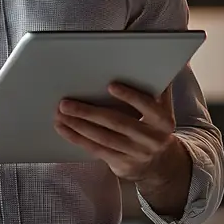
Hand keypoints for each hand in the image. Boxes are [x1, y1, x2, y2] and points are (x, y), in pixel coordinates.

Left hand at [54, 82, 178, 183]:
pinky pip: (96, 150)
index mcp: (163, 121)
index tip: (111, 85)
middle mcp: (152, 139)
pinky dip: (78, 138)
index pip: (147, 106)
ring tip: (61, 114)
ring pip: (103, 138)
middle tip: (66, 103)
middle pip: (117, 123)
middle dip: (89, 112)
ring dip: (78, 126)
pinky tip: (64, 129)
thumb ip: (158, 88)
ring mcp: (136, 153)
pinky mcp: (122, 164)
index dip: (130, 96)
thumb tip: (152, 60)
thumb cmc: (154, 126)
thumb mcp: (163, 108)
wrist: (160, 162)